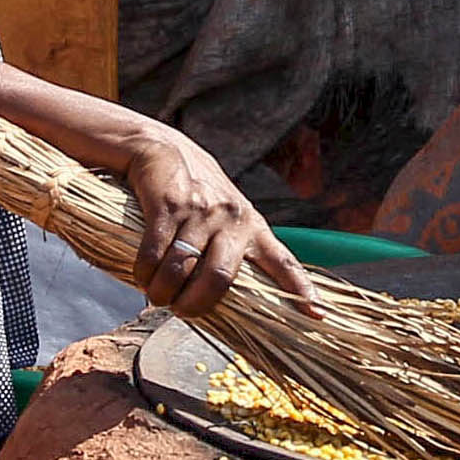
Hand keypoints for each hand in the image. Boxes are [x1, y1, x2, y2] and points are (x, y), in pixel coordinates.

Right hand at [121, 129, 321, 319]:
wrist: (163, 146)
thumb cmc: (196, 195)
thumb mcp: (226, 219)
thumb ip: (231, 253)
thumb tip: (218, 303)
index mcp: (253, 228)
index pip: (283, 262)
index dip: (299, 289)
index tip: (316, 313)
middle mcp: (233, 220)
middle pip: (220, 278)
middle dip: (196, 304)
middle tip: (181, 311)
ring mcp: (202, 211)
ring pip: (182, 269)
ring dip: (163, 292)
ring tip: (157, 296)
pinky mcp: (170, 204)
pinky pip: (155, 253)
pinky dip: (145, 272)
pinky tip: (142, 276)